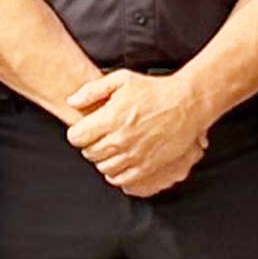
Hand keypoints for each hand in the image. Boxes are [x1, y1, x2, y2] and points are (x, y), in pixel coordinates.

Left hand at [62, 67, 209, 196]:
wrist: (186, 104)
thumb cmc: (154, 90)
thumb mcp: (121, 79)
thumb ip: (92, 90)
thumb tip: (72, 101)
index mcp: (110, 118)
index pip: (77, 137)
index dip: (77, 133)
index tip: (84, 129)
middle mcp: (120, 139)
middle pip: (89, 153)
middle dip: (90, 145)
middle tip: (99, 138)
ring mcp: (134, 155)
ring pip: (103, 167)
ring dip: (103, 160)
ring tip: (111, 149)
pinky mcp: (147, 166)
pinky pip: (122, 179)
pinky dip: (116, 174)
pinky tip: (120, 162)